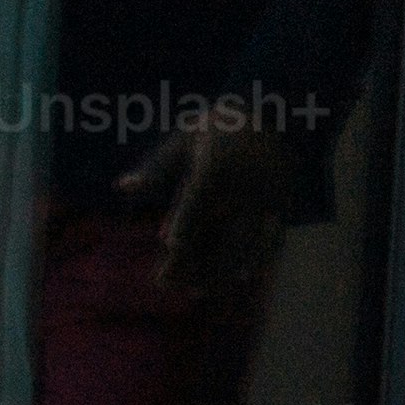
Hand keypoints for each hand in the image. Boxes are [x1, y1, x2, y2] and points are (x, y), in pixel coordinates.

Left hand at [129, 113, 303, 307]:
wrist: (279, 113)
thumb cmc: (220, 126)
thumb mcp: (185, 138)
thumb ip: (156, 167)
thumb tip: (122, 187)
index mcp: (217, 165)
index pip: (198, 197)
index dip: (185, 219)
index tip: (171, 243)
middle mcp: (244, 184)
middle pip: (219, 228)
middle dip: (196, 259)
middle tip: (169, 284)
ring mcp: (266, 197)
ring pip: (245, 239)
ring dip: (223, 268)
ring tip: (201, 291)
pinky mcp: (283, 204)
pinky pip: (271, 236)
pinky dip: (258, 258)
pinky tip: (244, 277)